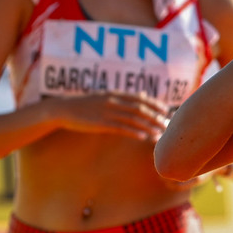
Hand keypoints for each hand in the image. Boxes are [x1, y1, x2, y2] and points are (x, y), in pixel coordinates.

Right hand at [52, 93, 168, 142]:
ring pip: (133, 119)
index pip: (140, 98)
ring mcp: (107, 112)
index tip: (167, 111)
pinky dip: (134, 132)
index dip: (155, 104)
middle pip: (140, 109)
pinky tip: (144, 137)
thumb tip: (143, 95)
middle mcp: (113, 101)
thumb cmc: (87, 105)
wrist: (65, 109)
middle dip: (155, 117)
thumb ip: (126, 97)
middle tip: (167, 125)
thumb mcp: (107, 96)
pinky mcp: (101, 123)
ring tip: (159, 134)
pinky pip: (120, 128)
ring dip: (148, 126)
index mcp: (115, 94)